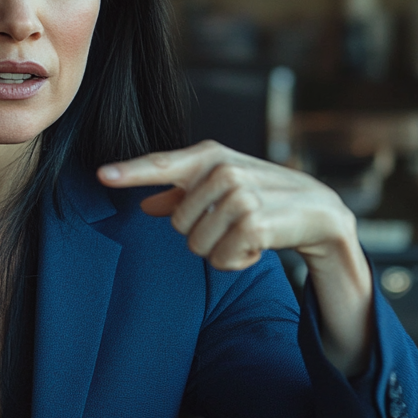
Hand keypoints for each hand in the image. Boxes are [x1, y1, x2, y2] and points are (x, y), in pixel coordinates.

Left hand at [98, 141, 373, 373]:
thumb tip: (144, 205)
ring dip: (220, 249)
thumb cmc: (261, 196)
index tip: (101, 175)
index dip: (130, 172)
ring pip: (197, 245)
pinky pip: (220, 259)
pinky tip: (256, 246)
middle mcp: (222, 169)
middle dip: (201, 233)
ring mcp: (239, 194)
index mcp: (208, 156)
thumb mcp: (220, 190)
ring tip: (245, 233)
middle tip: (232, 222)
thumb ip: (180, 196)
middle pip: (178, 224)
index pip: (162, 164)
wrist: (316, 210)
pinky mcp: (254, 222)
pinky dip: (236, 261)